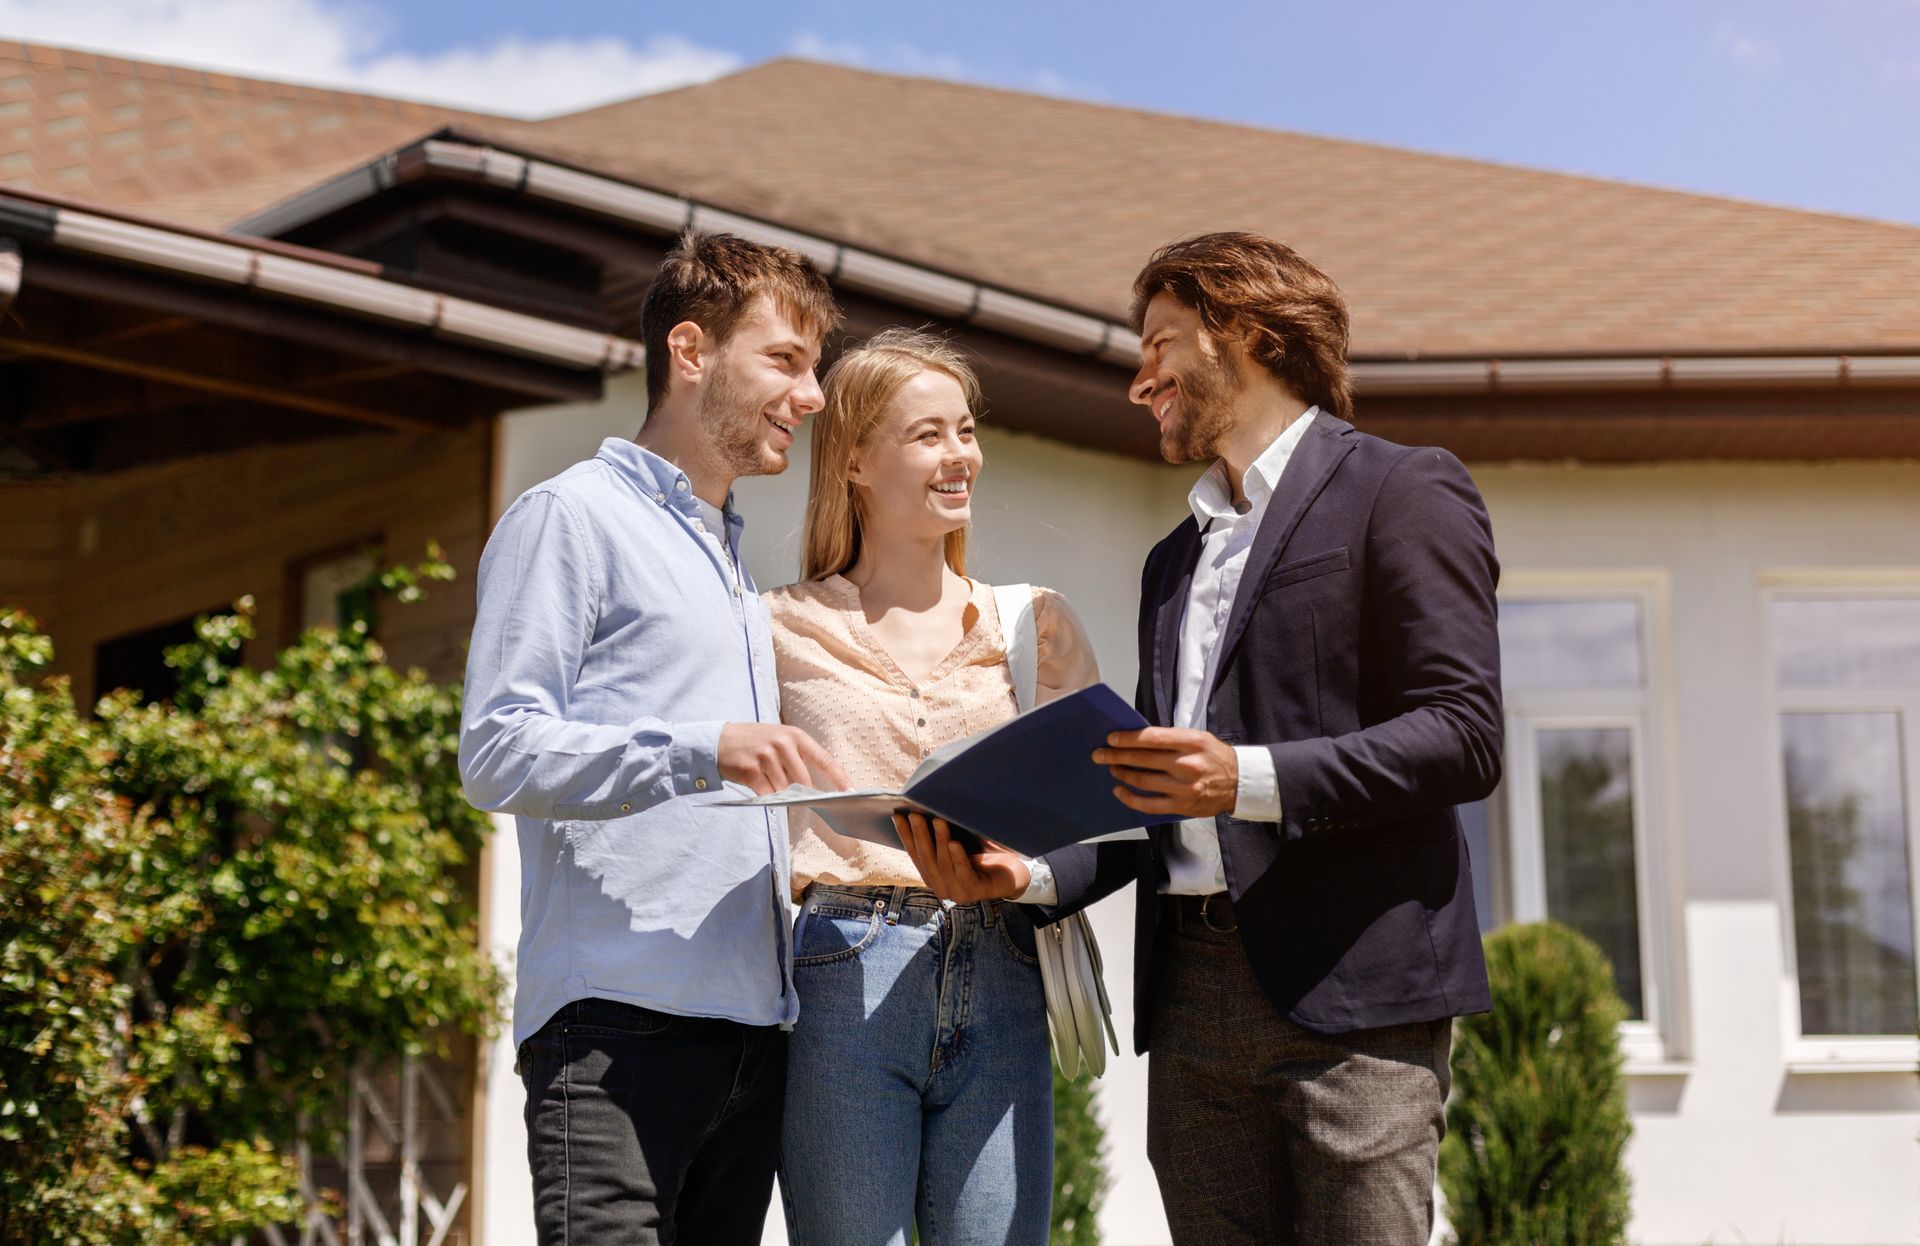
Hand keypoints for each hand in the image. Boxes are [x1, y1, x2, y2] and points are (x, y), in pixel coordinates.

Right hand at [717, 723, 849, 794]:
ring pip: (785, 790)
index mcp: (795, 736)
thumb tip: (816, 789)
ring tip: (767, 780)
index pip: (825, 760)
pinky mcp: (752, 771)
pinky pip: (768, 794)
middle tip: (799, 798)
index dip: (840, 779)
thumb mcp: (779, 739)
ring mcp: (766, 757)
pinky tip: (758, 785)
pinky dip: (766, 795)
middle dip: (803, 794)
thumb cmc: (754, 742)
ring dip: (780, 793)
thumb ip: (797, 758)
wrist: (719, 741)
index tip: (852, 792)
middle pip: (804, 782)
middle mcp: (783, 744)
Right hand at [895, 812, 1029, 902]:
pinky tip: (954, 843)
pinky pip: (964, 873)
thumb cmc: (983, 855)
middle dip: (920, 835)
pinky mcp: (976, 892)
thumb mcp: (958, 846)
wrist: (1013, 875)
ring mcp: (958, 893)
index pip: (915, 854)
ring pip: (944, 864)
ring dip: (939, 841)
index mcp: (933, 877)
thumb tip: (924, 809)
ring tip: (937, 820)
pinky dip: (958, 858)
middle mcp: (941, 888)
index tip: (897, 816)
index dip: (906, 835)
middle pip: (927, 859)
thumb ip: (941, 839)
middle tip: (915, 814)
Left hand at [1095, 727, 1238, 817]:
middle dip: (1116, 756)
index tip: (1112, 738)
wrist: (1239, 783)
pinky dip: (1130, 798)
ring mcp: (1184, 788)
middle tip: (1100, 754)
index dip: (1128, 738)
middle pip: (1143, 760)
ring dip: (1122, 774)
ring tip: (1112, 768)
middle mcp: (1187, 765)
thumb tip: (1137, 738)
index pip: (1153, 738)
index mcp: (1192, 743)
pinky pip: (1149, 804)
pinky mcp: (1181, 806)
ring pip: (1143, 781)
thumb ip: (1171, 738)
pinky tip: (1119, 790)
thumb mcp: (1198, 738)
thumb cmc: (1214, 756)